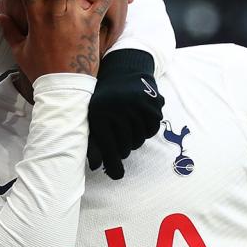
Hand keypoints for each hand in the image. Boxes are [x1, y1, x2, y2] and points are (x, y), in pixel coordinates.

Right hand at [0, 0, 112, 81]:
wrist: (63, 88)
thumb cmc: (41, 70)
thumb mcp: (20, 51)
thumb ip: (9, 30)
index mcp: (36, 16)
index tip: (33, 1)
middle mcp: (55, 11)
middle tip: (55, 2)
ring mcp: (74, 16)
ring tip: (71, 3)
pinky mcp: (91, 23)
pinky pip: (103, 1)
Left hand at [87, 49, 164, 178]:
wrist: (124, 70)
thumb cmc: (104, 100)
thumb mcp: (93, 117)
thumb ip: (93, 142)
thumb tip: (95, 167)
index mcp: (99, 113)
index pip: (108, 147)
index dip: (112, 163)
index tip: (117, 176)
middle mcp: (119, 109)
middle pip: (126, 147)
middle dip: (123, 149)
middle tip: (121, 141)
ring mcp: (138, 105)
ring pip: (140, 139)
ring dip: (135, 139)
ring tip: (128, 127)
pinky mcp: (153, 103)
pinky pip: (152, 129)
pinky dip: (147, 129)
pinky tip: (139, 120)